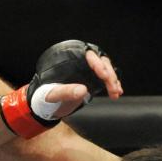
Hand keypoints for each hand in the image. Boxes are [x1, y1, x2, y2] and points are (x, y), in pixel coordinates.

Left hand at [0, 39, 120, 138]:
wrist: (44, 105)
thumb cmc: (45, 97)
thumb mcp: (52, 95)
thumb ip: (66, 92)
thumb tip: (82, 90)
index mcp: (69, 60)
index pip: (88, 55)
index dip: (98, 64)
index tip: (104, 76)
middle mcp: (79, 63)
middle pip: (101, 62)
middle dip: (109, 75)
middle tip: (113, 89)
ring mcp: (87, 71)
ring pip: (106, 69)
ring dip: (113, 80)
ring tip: (116, 92)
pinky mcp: (91, 80)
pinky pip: (105, 79)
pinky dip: (112, 84)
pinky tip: (116, 92)